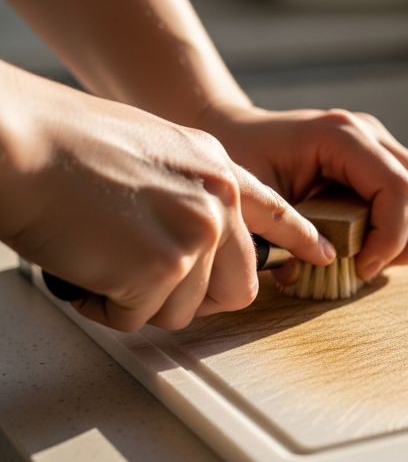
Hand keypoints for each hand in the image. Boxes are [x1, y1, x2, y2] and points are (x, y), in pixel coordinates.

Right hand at [3, 79, 334, 330]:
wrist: (18, 142)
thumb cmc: (65, 146)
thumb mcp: (154, 150)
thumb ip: (190, 190)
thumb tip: (201, 239)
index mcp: (216, 168)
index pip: (274, 212)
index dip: (300, 239)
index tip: (322, 256)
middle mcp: (218, 200)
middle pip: (238, 288)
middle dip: (194, 298)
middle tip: (148, 281)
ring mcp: (196, 233)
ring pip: (185, 310)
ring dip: (140, 300)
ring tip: (102, 257)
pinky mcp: (164, 266)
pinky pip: (140, 319)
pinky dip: (108, 308)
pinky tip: (86, 269)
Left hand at [195, 104, 407, 281]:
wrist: (239, 132)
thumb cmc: (242, 160)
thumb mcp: (253, 198)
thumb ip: (283, 233)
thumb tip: (317, 269)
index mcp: (340, 135)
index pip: (399, 189)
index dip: (390, 238)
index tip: (360, 268)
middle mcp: (370, 134)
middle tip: (367, 267)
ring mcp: (382, 144)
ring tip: (375, 255)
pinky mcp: (386, 160)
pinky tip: (377, 239)